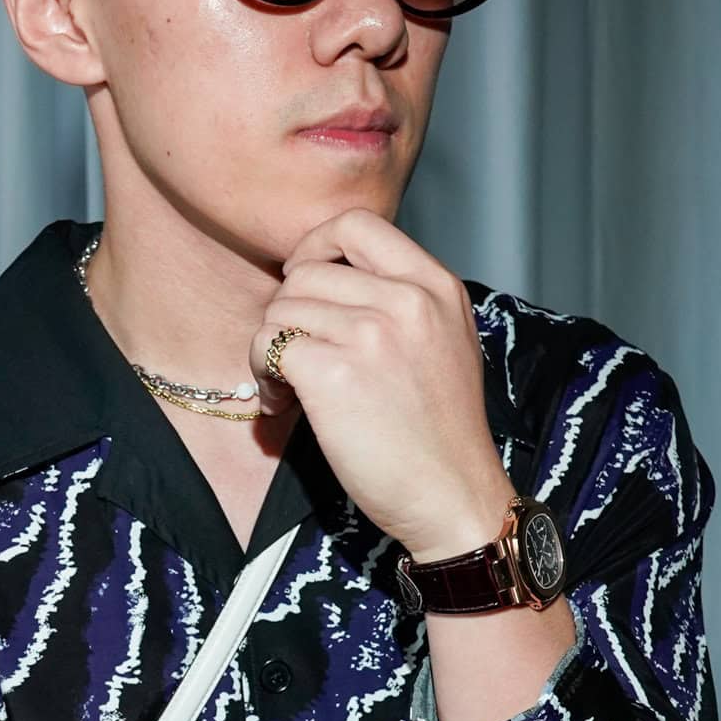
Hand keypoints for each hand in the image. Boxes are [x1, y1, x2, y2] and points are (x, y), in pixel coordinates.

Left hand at [249, 209, 514, 560]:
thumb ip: (400, 300)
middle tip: (298, 358)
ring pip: (281, 308)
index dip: (316, 248)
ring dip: (273, 350)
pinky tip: (285, 407)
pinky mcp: (335, 373)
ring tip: (293, 390)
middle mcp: (407, 299)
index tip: (308, 286)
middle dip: (288, 314)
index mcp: (436, 285)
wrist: (455, 497)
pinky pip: (269, 347)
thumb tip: (326, 277)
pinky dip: (265, 378)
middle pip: (306, 271)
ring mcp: (371, 333)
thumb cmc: (440, 433)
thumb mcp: (444, 343)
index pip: (356, 223)